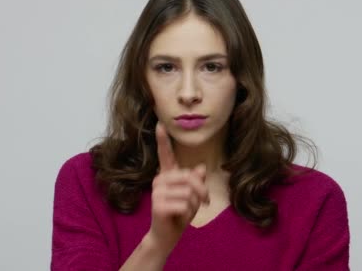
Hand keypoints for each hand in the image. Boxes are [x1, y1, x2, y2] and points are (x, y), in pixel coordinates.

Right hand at [146, 122, 209, 252]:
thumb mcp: (192, 197)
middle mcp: (159, 180)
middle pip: (190, 178)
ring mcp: (157, 192)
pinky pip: (184, 203)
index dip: (163, 140)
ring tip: (186, 212)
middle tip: (205, 202)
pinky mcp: (158, 204)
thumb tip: (201, 168)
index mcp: (167, 175)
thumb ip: (195, 182)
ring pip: (189, 192)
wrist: (166, 236)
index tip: (160, 124)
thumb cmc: (179, 215)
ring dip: (194, 205)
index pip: (165, 154)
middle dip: (202, 191)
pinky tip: (179, 217)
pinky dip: (188, 213)